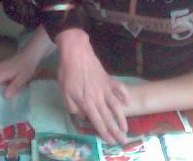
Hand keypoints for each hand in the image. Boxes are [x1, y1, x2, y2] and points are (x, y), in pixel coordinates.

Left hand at [56, 29, 129, 144]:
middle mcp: (98, 97)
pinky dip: (125, 95)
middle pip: (109, 117)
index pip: (97, 121)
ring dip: (122, 118)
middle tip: (122, 140)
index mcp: (87, 102)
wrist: (76, 52)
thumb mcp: (64, 91)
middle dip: (115, 130)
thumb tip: (82, 115)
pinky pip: (119, 88)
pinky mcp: (109, 79)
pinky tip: (128, 102)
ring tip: (126, 128)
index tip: (110, 141)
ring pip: (116, 106)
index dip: (104, 133)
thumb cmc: (67, 72)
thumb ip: (73, 106)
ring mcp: (105, 88)